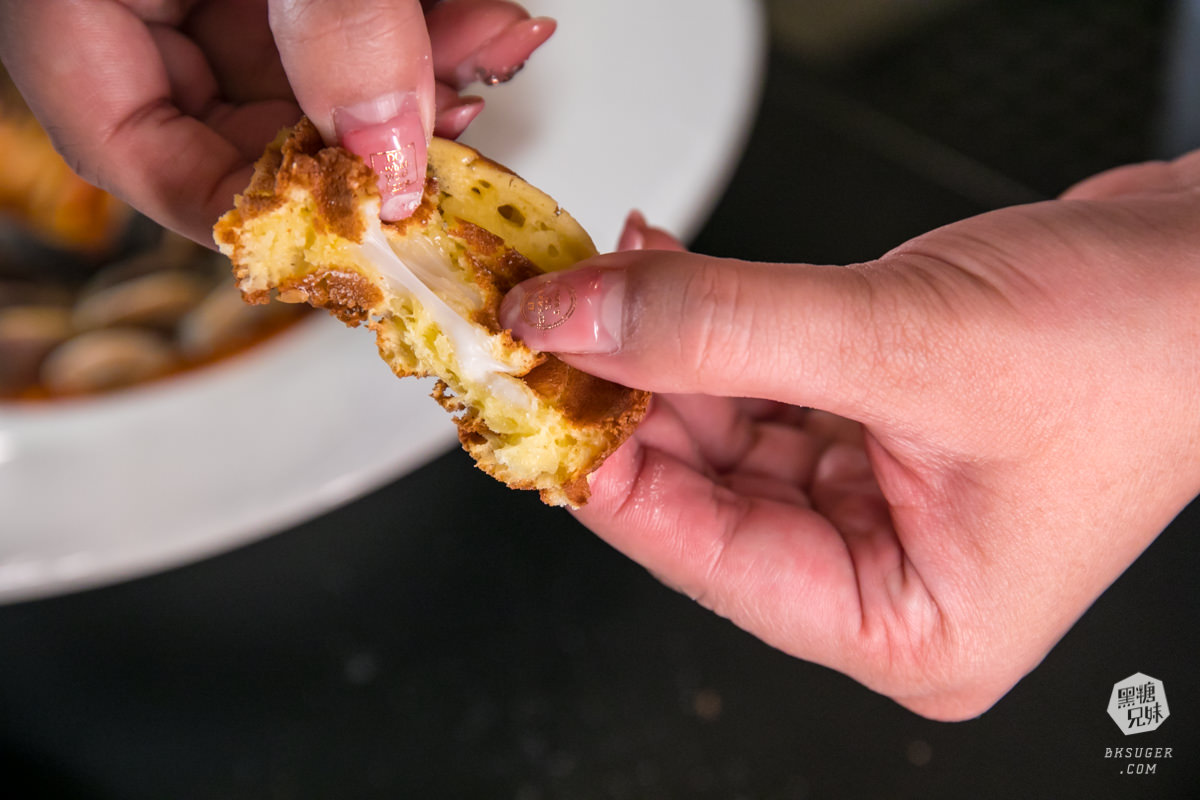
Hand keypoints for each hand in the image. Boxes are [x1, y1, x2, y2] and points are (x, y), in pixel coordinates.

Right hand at [0, 0, 552, 242]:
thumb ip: (327, 17)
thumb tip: (389, 148)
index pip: (133, 150)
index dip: (251, 207)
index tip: (359, 226)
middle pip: (243, 117)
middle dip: (372, 136)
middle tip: (459, 145)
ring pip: (310, 66)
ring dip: (418, 74)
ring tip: (498, 49)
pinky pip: (339, 14)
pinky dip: (417, 22)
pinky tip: (483, 20)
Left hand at [499, 152, 1199, 719]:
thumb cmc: (1146, 345)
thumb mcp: (907, 342)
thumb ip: (725, 331)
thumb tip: (586, 325)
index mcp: (904, 626)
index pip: (704, 557)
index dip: (603, 467)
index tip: (530, 395)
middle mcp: (884, 576)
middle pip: (703, 492)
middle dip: (628, 396)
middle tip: (553, 322)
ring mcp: (877, 502)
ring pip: (723, 430)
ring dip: (662, 351)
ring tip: (600, 282)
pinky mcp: (875, 429)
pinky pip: (762, 385)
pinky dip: (711, 330)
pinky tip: (663, 275)